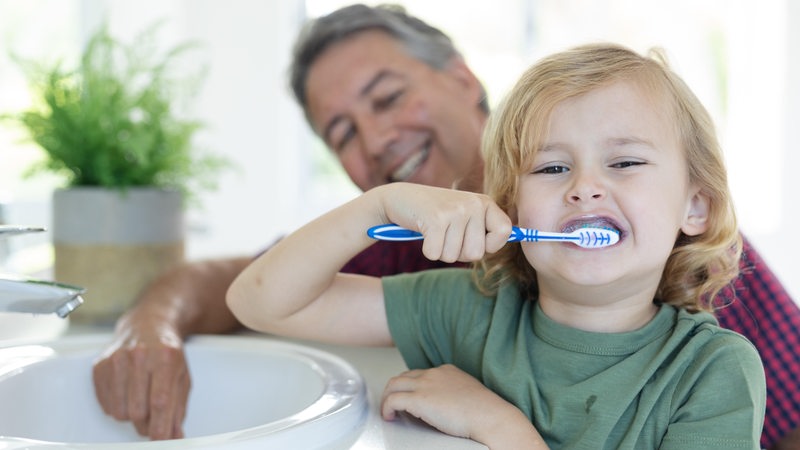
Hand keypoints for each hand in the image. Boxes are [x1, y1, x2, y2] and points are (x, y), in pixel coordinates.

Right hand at [92, 319, 189, 439]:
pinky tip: (127, 392)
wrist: (148, 326)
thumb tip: (174, 436)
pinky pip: (105, 405)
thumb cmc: (168, 353)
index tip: (161, 440)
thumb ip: (179, 408)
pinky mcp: (100, 366)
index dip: (160, 427)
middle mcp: (139, 356)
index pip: (160, 402)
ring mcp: (117, 359)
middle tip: (152, 418)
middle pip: (138, 411)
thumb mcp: (182, 376)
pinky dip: (117, 407)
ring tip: (140, 399)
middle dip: (146, 424)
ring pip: (120, 411)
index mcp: (166, 358)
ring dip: (131, 415)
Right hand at [379, 183, 511, 262]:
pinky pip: (435, 254)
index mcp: (485, 202)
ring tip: (434, 231)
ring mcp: (455, 210)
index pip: (505, 232)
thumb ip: (487, 229)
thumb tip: (524, 237)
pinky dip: (427, 249)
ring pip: (453, 256)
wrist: (400, 199)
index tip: (473, 238)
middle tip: (446, 233)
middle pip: (476, 253)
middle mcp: (473, 203)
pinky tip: (424, 232)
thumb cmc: (436, 214)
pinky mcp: (435, 219)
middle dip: (457, 251)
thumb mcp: (466, 216)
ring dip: (441, 250)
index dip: (489, 245)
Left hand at [380, 364, 546, 448]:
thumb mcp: (469, 393)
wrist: (490, 416)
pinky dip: (386, 408)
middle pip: (403, 376)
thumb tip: (447, 404)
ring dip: (388, 397)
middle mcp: (434, 374)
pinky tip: (389, 417)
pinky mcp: (419, 399)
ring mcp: (425, 385)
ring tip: (389, 411)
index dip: (410, 386)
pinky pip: (392, 400)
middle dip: (395, 390)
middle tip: (393, 403)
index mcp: (447, 371)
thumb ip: (454, 392)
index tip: (409, 397)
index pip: (420, 373)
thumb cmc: (485, 411)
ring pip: (394, 384)